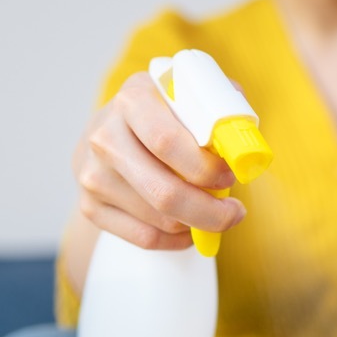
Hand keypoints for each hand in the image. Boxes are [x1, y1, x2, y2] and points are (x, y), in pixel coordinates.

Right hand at [72, 71, 245, 249]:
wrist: (112, 132)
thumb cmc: (167, 115)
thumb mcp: (192, 96)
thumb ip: (223, 107)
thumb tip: (246, 144)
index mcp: (134, 98)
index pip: (167, 141)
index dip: (205, 167)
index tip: (230, 176)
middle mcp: (104, 135)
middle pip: (163, 191)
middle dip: (209, 210)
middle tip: (234, 212)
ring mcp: (93, 174)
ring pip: (158, 219)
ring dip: (196, 223)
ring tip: (212, 212)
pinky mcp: (90, 206)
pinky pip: (144, 237)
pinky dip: (176, 240)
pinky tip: (189, 228)